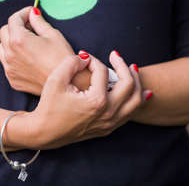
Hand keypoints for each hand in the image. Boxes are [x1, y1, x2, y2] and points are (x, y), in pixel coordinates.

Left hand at [0, 6, 74, 95]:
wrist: (66, 85)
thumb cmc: (62, 59)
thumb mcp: (53, 35)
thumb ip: (39, 22)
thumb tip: (32, 14)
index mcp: (19, 40)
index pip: (13, 19)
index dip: (23, 13)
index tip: (31, 13)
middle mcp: (10, 54)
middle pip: (4, 31)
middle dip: (16, 26)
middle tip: (31, 27)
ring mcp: (9, 68)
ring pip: (2, 47)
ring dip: (11, 41)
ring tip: (28, 43)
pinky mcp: (12, 79)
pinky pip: (7, 63)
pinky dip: (13, 56)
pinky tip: (28, 57)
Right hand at [29, 50, 150, 149]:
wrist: (44, 132)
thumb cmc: (48, 106)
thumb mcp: (56, 79)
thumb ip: (72, 62)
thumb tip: (86, 57)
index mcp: (96, 101)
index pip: (103, 72)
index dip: (93, 60)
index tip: (84, 57)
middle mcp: (108, 113)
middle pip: (129, 84)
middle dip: (123, 65)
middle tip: (115, 55)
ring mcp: (110, 123)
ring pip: (136, 101)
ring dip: (137, 82)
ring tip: (133, 69)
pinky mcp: (108, 128)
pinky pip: (131, 113)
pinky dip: (138, 100)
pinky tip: (144, 92)